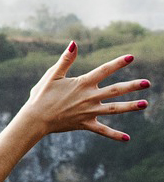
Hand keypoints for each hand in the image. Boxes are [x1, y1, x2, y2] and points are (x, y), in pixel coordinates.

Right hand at [20, 42, 149, 141]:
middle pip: (115, 90)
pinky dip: (114, 135)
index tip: (131, 57)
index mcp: (82, 84)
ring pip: (114, 109)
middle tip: (147, 83)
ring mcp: (89, 112)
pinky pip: (102, 130)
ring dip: (130, 107)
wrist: (35, 119)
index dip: (118, 63)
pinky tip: (127, 138)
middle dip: (132, 86)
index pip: (104, 70)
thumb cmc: (41, 96)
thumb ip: (66, 59)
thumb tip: (74, 43)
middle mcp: (89, 97)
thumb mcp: (52, 75)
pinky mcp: (85, 124)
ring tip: (145, 104)